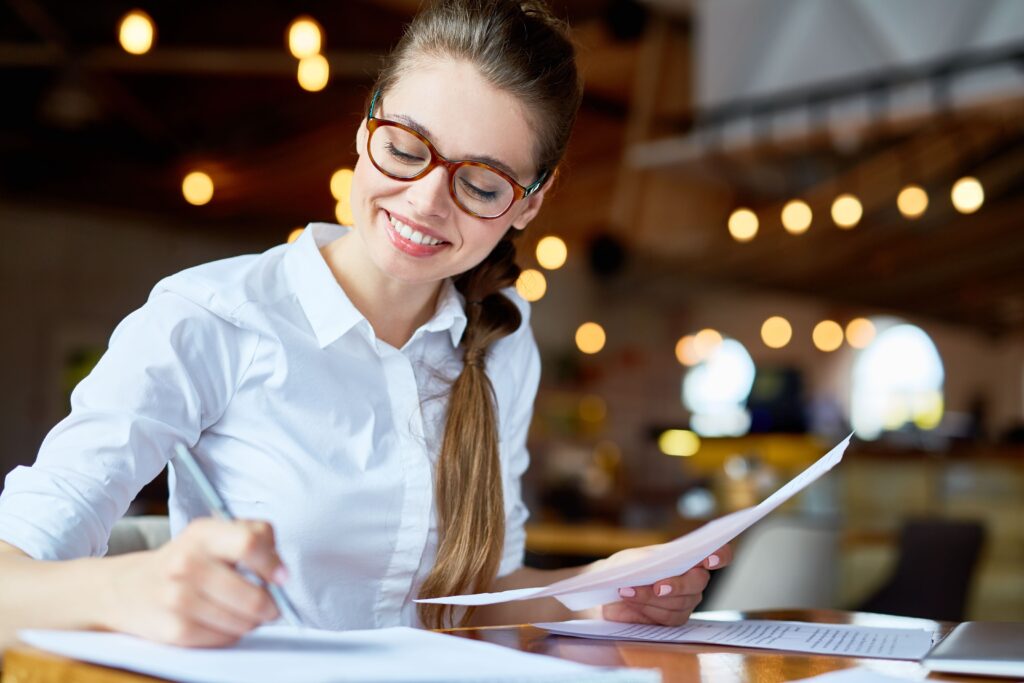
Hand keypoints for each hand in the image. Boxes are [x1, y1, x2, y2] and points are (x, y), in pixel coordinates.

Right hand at [99, 518, 286, 646]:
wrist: (127, 589)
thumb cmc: (186, 559)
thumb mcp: (215, 533)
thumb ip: (256, 537)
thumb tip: (281, 572)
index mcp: (202, 533)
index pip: (250, 544)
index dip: (273, 565)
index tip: (282, 578)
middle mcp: (186, 564)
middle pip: (253, 596)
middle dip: (271, 605)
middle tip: (270, 604)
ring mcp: (178, 599)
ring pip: (244, 622)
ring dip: (253, 620)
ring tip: (242, 611)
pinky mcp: (175, 631)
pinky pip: (226, 639)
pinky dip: (232, 633)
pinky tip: (221, 621)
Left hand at [589, 544, 732, 625]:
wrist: (610, 587)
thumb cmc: (626, 567)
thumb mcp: (634, 558)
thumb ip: (649, 561)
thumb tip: (658, 569)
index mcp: (688, 556)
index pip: (717, 554)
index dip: (719, 556)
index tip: (708, 560)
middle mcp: (693, 578)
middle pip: (698, 582)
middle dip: (677, 585)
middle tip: (657, 587)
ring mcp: (687, 599)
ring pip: (681, 602)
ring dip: (651, 597)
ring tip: (626, 590)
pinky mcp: (675, 618)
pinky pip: (668, 617)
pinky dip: (647, 608)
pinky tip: (630, 600)